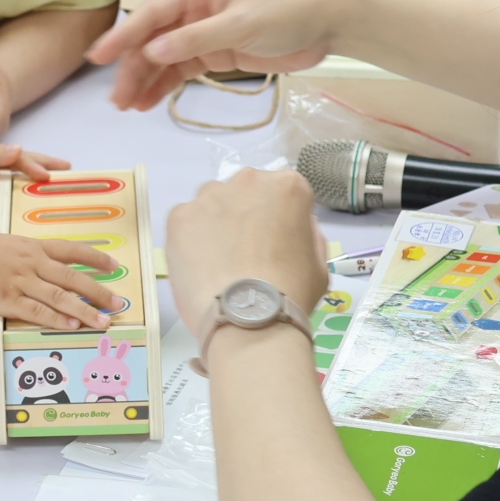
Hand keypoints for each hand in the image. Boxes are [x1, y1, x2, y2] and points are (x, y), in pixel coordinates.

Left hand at [0, 140, 73, 223]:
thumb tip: (22, 150)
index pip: (23, 158)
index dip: (41, 165)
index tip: (55, 175)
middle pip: (27, 174)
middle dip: (47, 178)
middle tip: (71, 183)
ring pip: (19, 193)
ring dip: (36, 198)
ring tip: (59, 206)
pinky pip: (7, 211)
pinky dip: (20, 216)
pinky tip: (34, 224)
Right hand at [0, 235, 123, 330]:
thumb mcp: (2, 245)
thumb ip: (23, 256)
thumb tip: (39, 266)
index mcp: (30, 246)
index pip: (71, 250)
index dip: (95, 259)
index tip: (113, 266)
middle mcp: (30, 262)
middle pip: (73, 277)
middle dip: (99, 291)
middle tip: (116, 303)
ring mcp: (20, 281)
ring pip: (61, 297)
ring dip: (84, 311)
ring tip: (102, 322)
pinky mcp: (7, 300)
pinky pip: (38, 311)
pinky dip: (57, 319)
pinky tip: (71, 326)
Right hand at [87, 0, 341, 110]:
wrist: (327, 24)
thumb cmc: (288, 11)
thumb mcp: (240, 24)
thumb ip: (195, 39)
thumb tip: (152, 52)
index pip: (151, 13)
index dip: (122, 36)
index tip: (98, 57)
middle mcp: (194, 8)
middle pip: (153, 39)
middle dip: (133, 68)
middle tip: (118, 99)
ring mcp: (204, 31)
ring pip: (164, 58)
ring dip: (146, 80)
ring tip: (128, 106)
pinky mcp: (217, 52)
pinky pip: (182, 70)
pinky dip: (166, 85)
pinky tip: (149, 102)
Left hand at [164, 169, 329, 351]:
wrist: (249, 320)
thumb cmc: (292, 292)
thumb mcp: (319, 262)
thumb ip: (307, 233)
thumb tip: (293, 225)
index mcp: (288, 187)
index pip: (283, 193)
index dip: (278, 219)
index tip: (274, 242)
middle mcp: (248, 180)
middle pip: (245, 192)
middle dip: (245, 216)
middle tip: (246, 253)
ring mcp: (210, 196)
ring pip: (212, 204)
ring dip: (216, 223)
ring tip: (219, 262)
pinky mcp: (180, 216)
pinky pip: (186, 222)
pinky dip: (191, 240)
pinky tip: (200, 267)